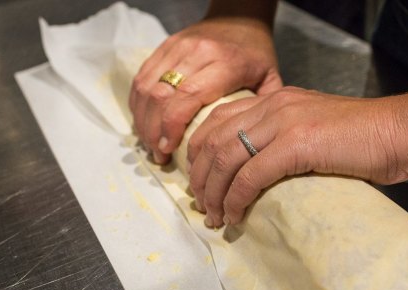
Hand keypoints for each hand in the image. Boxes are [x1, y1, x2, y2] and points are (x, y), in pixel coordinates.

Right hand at [129, 16, 281, 163]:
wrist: (240, 17)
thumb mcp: (269, 79)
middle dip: (153, 130)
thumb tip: (249, 145)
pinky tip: (145, 122)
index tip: (168, 150)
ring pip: (146, 87)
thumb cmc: (256, 53)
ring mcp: (177, 46)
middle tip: (158, 154)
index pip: (188, 96)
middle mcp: (197, 52)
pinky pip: (142, 77)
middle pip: (161, 95)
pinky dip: (138, 103)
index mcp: (226, 63)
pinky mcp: (165, 45)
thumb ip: (261, 111)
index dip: (171, 126)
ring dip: (142, 119)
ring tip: (150, 143)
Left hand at [187, 87, 407, 226]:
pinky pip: (250, 175)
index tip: (199, 182)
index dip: (198, 153)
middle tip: (200, 206)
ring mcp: (284, 121)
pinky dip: (236, 199)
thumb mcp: (315, 129)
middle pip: (214, 140)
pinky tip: (234, 215)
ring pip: (225, 158)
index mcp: (275, 99)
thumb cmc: (366, 138)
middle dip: (199, 177)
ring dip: (213, 193)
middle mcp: (273, 105)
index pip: (218, 120)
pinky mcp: (297, 143)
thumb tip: (260, 171)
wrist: (403, 131)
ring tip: (213, 217)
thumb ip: (287, 138)